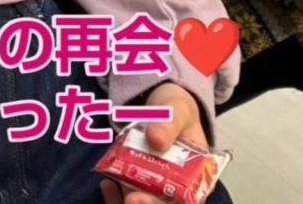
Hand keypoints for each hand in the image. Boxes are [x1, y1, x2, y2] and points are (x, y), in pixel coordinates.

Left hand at [99, 83, 208, 203]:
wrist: (162, 108)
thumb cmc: (177, 112)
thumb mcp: (178, 111)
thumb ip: (169, 123)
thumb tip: (156, 139)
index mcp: (196, 177)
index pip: (186, 200)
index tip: (146, 198)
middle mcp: (178, 189)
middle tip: (131, 199)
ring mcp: (156, 190)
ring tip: (110, 187)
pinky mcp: (138, 186)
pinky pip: (126, 200)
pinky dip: (116, 198)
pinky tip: (106, 184)